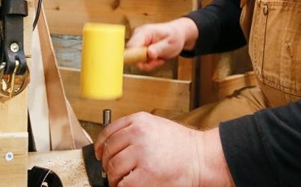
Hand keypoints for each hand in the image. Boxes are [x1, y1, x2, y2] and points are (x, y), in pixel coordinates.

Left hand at [94, 112, 233, 186]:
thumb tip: (112, 146)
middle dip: (107, 164)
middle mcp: (138, 134)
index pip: (108, 131)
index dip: (100, 145)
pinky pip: (123, 184)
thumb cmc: (183, 146)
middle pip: (108, 151)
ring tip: (121, 181)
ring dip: (114, 178)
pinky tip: (129, 186)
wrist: (202, 158)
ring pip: (113, 168)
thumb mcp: (156, 126)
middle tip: (112, 172)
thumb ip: (135, 131)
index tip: (99, 153)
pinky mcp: (145, 175)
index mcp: (139, 121)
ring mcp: (141, 154)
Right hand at [127, 17, 198, 71]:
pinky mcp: (138, 49)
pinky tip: (157, 58)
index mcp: (144, 32)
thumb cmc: (174, 36)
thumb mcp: (170, 43)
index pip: (131, 47)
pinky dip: (149, 63)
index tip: (150, 60)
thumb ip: (159, 48)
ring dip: (149, 63)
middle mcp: (137, 36)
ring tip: (159, 58)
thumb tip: (149, 54)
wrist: (177, 35)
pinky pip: (140, 61)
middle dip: (146, 62)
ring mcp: (137, 42)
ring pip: (136, 61)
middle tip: (158, 60)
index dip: (137, 57)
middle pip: (132, 56)